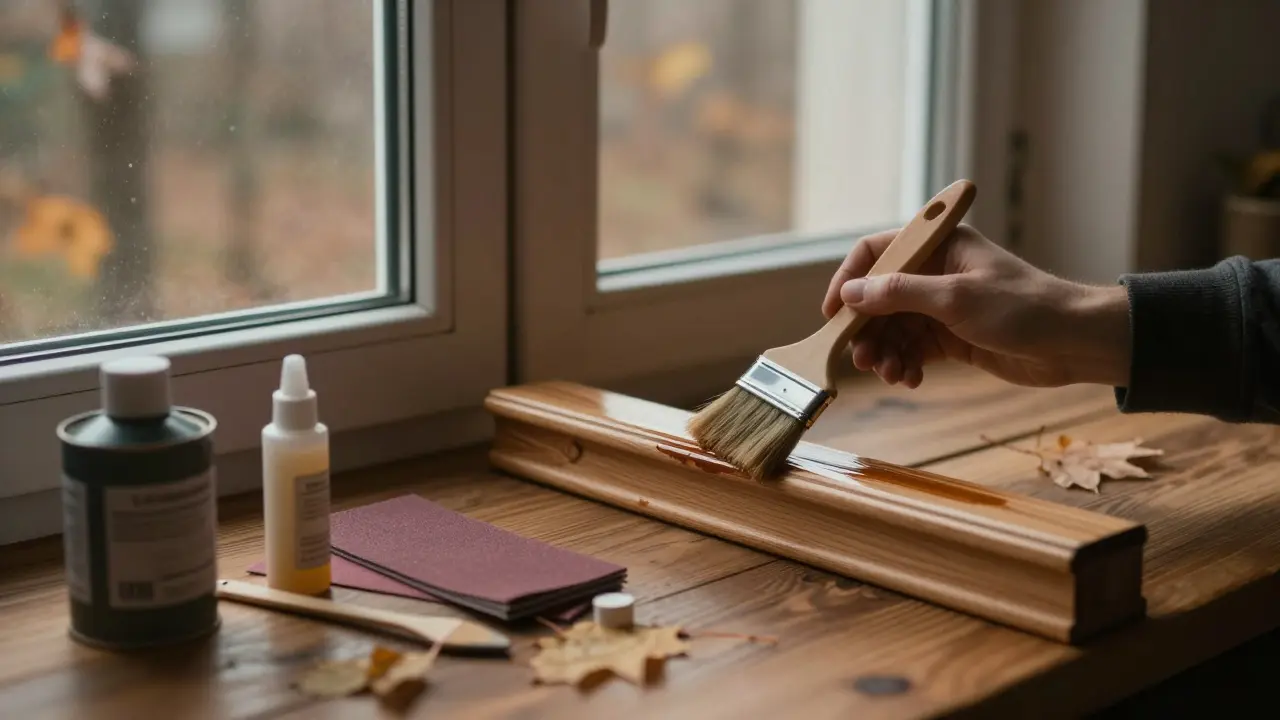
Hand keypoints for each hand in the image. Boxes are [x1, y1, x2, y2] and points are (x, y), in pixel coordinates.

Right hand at [820, 225, 1131, 388]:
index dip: (849, 280)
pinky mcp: (951, 336)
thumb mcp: (955, 298)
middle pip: (878, 297)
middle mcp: (936, 271)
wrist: (1075, 343)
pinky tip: (910, 379)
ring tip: (890, 374)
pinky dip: (906, 365)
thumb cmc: (1024, 308)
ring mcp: (942, 305)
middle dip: (867, 329)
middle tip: (862, 358)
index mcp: (938, 245)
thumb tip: (851, 294)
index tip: (833, 313)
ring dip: (885, 352)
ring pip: (893, 327)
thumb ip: (899, 294)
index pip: (877, 252)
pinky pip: (912, 349)